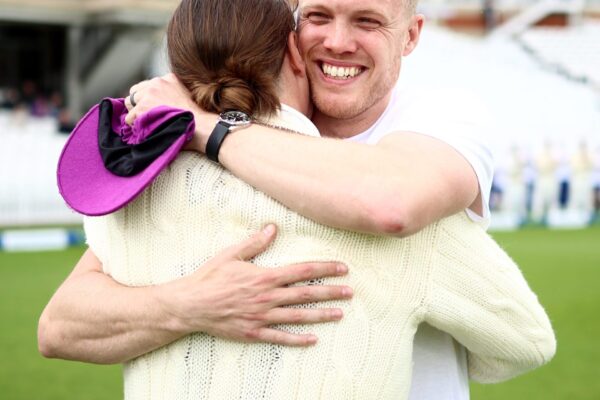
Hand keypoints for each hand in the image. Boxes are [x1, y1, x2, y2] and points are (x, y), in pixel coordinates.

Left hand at [125, 73, 215, 152]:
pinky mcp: (143, 107)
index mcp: (169, 78)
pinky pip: (130, 117)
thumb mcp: (186, 96)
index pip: (147, 85)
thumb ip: (172, 93)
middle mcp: (157, 82)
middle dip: (138, 104)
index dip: (147, 98)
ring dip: (136, 114)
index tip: (152, 108)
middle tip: (146, 116)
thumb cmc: (196, 118)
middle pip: (135, 91)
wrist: (200, 126)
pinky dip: (135, 125)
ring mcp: (149, 94)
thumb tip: (160, 102)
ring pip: (130, 104)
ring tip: (147, 123)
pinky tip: (147, 129)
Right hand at [157, 224, 352, 345]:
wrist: (190, 305)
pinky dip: (297, 339)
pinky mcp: (254, 332)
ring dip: (320, 314)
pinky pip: (280, 337)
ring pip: (298, 316)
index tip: (342, 268)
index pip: (302, 271)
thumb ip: (254, 243)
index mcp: (264, 276)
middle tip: (350, 292)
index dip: (324, 268)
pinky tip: (313, 339)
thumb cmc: (209, 278)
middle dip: (330, 292)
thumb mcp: (231, 255)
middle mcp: (267, 297)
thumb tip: (273, 228)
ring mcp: (262, 317)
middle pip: (305, 294)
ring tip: (340, 313)